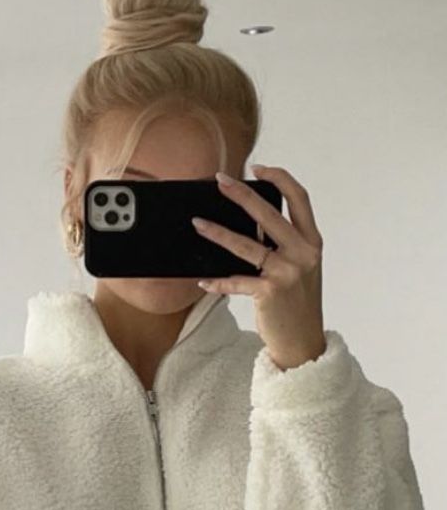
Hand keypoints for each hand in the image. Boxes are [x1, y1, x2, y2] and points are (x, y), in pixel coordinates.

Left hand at [192, 165, 326, 370]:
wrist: (303, 342)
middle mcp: (303, 254)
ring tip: (198, 223)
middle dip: (242, 194)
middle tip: (220, 181)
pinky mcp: (270, 293)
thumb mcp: (300, 269)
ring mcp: (287, 273)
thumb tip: (248, 223)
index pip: (299, 198)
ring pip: (247, 245)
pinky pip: (236, 281)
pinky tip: (203, 281)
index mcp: (312, 242)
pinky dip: (217, 282)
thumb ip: (282, 245)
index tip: (258, 167)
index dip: (279, 178)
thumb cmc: (297, 304)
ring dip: (218, 233)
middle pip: (269, 214)